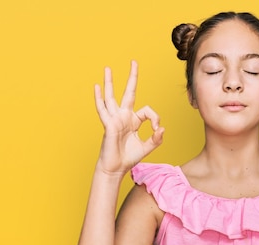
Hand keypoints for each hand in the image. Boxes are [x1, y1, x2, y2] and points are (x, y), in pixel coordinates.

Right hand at [94, 60, 163, 175]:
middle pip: (128, 93)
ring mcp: (115, 119)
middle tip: (134, 62)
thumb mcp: (147, 148)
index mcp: (133, 121)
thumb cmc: (129, 157)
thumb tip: (162, 128)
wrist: (116, 168)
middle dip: (132, 78)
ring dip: (109, 82)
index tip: (156, 129)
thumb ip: (156, 139)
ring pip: (111, 97)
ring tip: (107, 68)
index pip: (147, 111)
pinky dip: (99, 98)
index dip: (155, 118)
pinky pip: (103, 110)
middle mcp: (124, 117)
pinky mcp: (109, 125)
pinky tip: (96, 87)